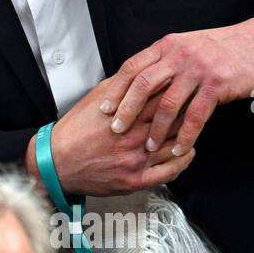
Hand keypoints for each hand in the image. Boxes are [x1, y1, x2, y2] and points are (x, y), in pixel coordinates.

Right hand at [31, 72, 194, 197]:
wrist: (56, 162)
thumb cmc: (75, 131)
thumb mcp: (95, 99)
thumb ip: (120, 86)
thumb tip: (141, 73)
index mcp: (125, 114)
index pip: (162, 97)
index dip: (177, 89)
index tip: (186, 83)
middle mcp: (134, 136)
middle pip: (173, 119)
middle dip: (187, 109)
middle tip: (197, 102)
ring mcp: (137, 160)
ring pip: (176, 145)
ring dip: (188, 135)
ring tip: (193, 127)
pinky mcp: (136, 180)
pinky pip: (170, 172)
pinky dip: (183, 161)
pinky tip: (187, 152)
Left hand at [99, 13, 253, 156]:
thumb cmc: (223, 47)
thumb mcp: (187, 46)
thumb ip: (165, 61)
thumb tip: (140, 84)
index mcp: (167, 46)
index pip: (132, 67)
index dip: (116, 89)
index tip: (104, 107)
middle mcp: (178, 56)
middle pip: (142, 85)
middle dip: (127, 110)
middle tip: (116, 130)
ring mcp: (197, 70)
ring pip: (167, 104)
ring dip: (156, 129)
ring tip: (149, 146)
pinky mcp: (216, 86)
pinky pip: (195, 116)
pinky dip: (185, 135)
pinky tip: (180, 148)